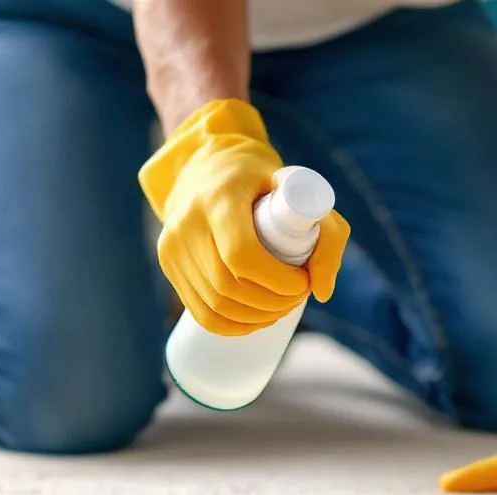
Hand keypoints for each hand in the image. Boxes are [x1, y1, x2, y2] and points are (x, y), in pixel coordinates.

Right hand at [139, 98, 348, 335]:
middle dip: (272, 303)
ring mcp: (172, 246)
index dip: (277, 280)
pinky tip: (256, 320)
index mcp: (217, 198)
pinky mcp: (168, 264)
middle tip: (297, 296)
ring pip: (216, 306)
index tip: (302, 281)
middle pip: (229, 287)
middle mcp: (187, 223)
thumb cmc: (260, 179)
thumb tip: (322, 290)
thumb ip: (328, 232)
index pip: (241, 255)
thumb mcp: (300, 191)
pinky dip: (232, 326)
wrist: (208, 166)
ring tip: (281, 307)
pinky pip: (201, 312)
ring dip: (256, 318)